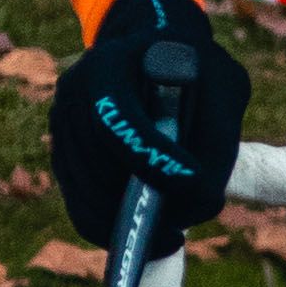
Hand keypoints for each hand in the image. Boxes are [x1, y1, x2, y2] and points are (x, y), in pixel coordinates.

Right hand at [50, 0, 249, 246]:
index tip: (193, 185)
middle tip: (178, 232)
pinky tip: (144, 234)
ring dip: (126, 222)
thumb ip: (217, 133)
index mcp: (110, 65)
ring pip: (86, 193)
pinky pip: (79, 202)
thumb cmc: (196, 70)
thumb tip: (201, 198)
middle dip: (140, 206)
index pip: (121, 121)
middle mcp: (74, 92)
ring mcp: (62, 123)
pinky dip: (111, 224)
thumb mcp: (223, 82)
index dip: (154, 158)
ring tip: (167, 237)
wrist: (151, 49)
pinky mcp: (62, 151)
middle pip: (98, 169)